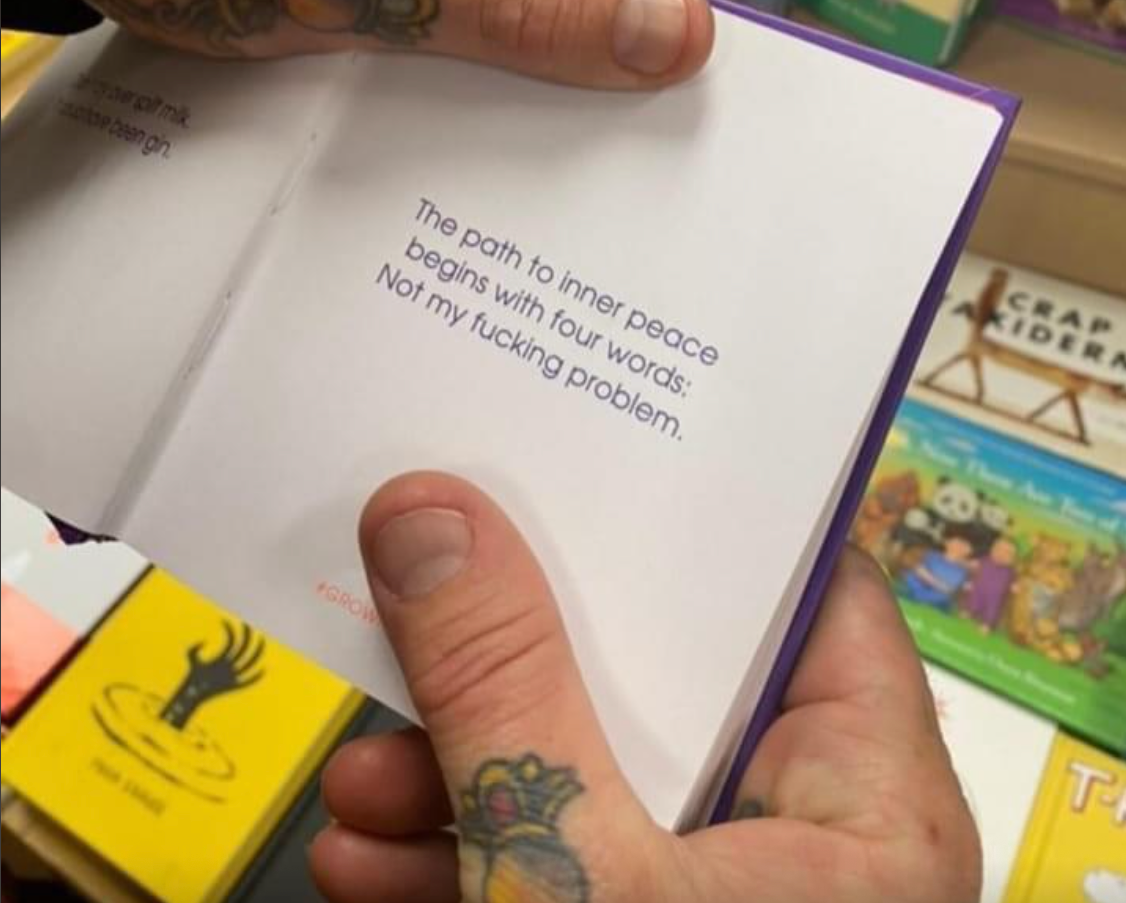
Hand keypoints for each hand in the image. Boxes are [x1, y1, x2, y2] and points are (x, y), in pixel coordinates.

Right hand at [310, 472, 981, 902]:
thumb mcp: (573, 872)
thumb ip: (505, 686)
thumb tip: (429, 507)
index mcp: (863, 795)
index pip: (812, 590)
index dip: (712, 515)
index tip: (603, 451)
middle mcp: (806, 838)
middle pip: (668, 682)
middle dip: (526, 658)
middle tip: (429, 593)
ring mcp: (719, 900)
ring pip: (593, 784)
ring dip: (465, 773)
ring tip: (364, 763)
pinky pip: (556, 875)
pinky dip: (464, 863)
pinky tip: (367, 858)